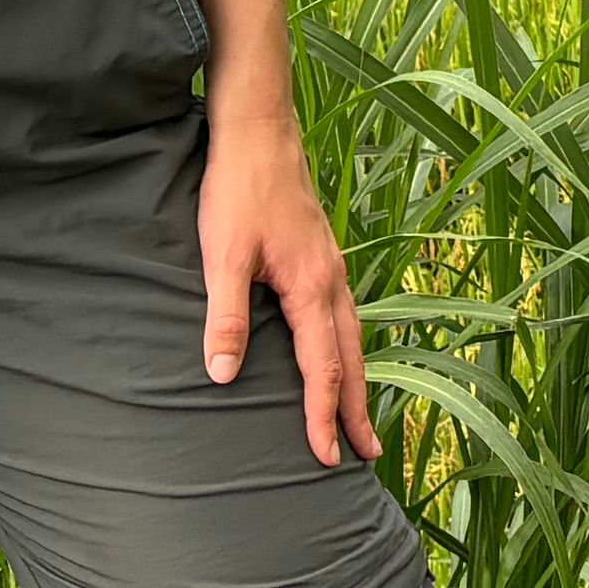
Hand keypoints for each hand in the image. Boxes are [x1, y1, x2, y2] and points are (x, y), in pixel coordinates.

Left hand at [200, 109, 381, 467]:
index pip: (323, 366)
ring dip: (355, 379)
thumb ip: (225, 316)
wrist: (258, 131)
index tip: (326, 456)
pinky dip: (345, 346)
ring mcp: (331, 265)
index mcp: (312, 286)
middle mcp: (332, 279)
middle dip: (356, 408)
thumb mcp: (222, 254)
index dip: (322, 415)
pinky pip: (343, 314)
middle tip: (367, 454)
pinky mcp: (320, 254)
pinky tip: (334, 350)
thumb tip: (222, 376)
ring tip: (356, 415)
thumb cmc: (238, 190)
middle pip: (351, 357)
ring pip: (351, 335)